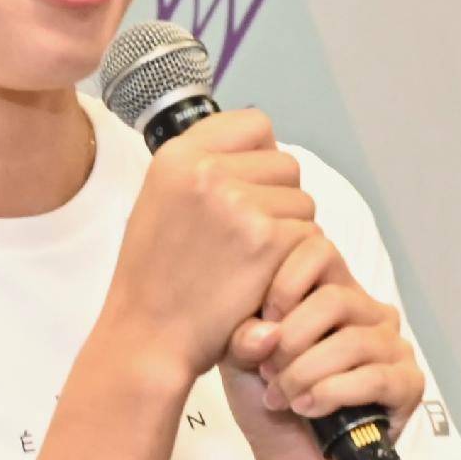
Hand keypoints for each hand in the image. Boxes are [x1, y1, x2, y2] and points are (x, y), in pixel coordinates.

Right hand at [105, 110, 313, 385]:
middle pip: (286, 165)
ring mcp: (239, 204)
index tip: (251, 186)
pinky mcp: (267, 241)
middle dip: (279, 199)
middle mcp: (206, 170)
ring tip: (252, 262)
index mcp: (177, 156)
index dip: (261, 156)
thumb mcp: (161, 200)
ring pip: (303, 203)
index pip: (254, 124)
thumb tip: (263, 147)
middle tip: (249, 238)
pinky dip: (296, 263)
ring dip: (290, 232)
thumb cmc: (156, 275)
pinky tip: (264, 280)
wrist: (149, 335)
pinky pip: (311, 237)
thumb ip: (204, 168)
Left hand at [222, 228, 420, 459]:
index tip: (261, 322)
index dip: (283, 282)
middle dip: (291, 339)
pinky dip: (332, 393)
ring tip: (282, 396)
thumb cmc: (269, 401)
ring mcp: (391, 345)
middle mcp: (365, 309)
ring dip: (306, 373)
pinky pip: (375, 377)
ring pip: (352, 341)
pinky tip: (308, 407)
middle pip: (333, 298)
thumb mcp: (239, 361)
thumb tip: (264, 332)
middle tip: (269, 370)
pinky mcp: (407, 384)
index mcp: (327, 288)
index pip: (316, 248)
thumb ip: (240, 335)